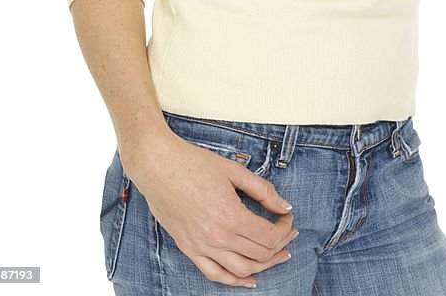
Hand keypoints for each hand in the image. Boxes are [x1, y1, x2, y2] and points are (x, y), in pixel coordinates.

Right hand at [125, 128, 297, 286]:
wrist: (158, 166)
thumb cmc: (193, 163)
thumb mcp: (234, 170)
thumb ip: (263, 190)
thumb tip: (285, 206)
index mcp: (231, 216)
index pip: (269, 236)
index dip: (284, 229)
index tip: (287, 217)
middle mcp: (217, 238)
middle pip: (260, 254)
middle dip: (280, 245)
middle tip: (288, 233)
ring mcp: (201, 247)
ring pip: (242, 270)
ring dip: (264, 266)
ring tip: (277, 256)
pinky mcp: (189, 249)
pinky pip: (215, 275)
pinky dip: (235, 281)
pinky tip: (249, 279)